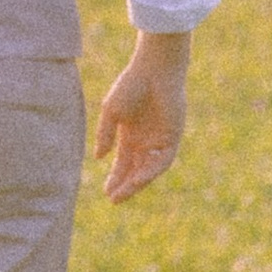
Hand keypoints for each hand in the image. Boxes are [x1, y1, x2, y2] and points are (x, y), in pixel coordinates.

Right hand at [95, 31, 189, 201]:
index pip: (123, 162)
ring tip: (122, 195)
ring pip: (148, 169)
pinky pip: (162, 160)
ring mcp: (159, 140)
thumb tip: (98, 157)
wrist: (154, 71)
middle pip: (135, 170)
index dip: (115, 177)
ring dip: (136, 183)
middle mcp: (145, 141)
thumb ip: (105, 135)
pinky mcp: (172, 138)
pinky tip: (138, 179)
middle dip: (124, 185)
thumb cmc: (131, 86)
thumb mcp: (111, 112)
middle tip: (113, 200)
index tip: (106, 192)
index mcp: (130, 135)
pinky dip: (150, 171)